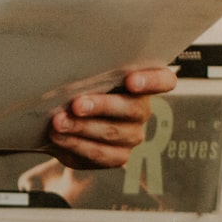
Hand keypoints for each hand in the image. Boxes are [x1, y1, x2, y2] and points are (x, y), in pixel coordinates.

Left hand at [44, 68, 176, 168]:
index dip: (152, 81)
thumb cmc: (74, 89)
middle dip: (102, 106)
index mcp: (141, 83)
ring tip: (58, 121)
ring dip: (82, 127)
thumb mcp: (80, 76)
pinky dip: (75, 144)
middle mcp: (140, 110)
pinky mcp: (116, 157)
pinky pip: (100, 153)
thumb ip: (85, 71)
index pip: (163, 80)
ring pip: (113, 132)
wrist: (58, 120)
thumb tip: (68, 65)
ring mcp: (131, 135)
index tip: (131, 81)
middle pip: (133, 108)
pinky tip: (59, 136)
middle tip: (76, 105)